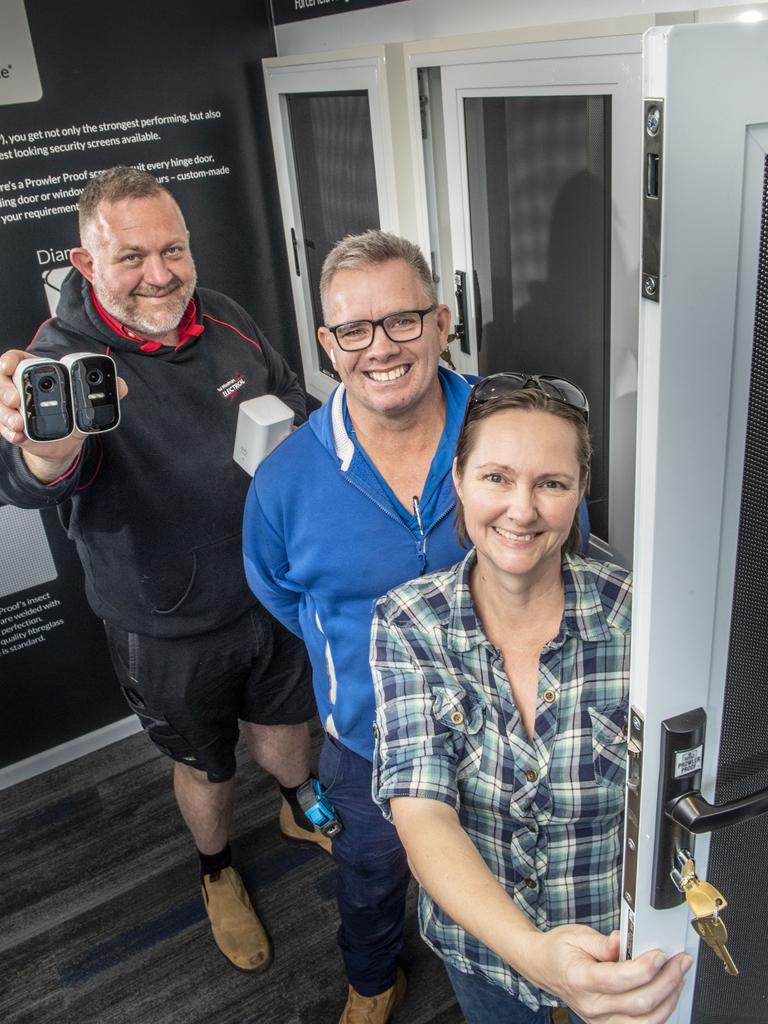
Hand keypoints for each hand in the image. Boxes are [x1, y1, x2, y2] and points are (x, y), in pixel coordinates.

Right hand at [0, 348, 126, 480]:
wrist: (65, 442)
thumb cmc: (71, 413)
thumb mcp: (85, 401)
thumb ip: (102, 391)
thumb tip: (121, 385)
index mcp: (36, 374)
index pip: (16, 360)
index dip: (9, 360)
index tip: (9, 366)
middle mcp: (19, 389)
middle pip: (2, 382)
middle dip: (4, 389)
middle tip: (16, 399)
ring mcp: (13, 409)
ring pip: (0, 406)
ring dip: (6, 414)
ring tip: (18, 423)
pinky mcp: (13, 429)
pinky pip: (4, 428)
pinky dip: (9, 432)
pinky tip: (17, 436)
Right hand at [521, 926, 691, 1023]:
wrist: (543, 967)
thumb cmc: (560, 949)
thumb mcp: (576, 934)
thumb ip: (601, 941)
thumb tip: (621, 942)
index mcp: (580, 978)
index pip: (619, 980)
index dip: (645, 967)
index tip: (661, 953)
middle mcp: (591, 1005)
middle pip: (639, 1003)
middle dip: (667, 981)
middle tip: (680, 961)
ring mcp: (600, 1020)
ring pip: (646, 1021)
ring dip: (669, 999)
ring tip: (678, 977)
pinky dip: (660, 1012)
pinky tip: (667, 993)